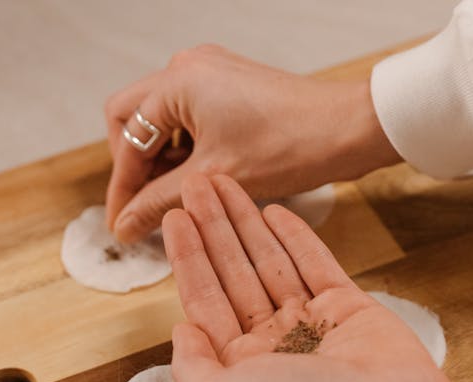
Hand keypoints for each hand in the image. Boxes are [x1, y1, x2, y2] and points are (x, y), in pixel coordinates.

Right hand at [106, 44, 399, 242]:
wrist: (349, 129)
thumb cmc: (292, 145)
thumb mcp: (215, 179)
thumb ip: (160, 200)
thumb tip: (125, 224)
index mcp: (178, 82)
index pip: (127, 138)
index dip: (122, 187)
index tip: (122, 222)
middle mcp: (190, 68)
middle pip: (134, 119)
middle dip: (137, 167)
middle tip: (144, 206)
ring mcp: (213, 72)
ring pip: (164, 119)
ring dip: (163, 159)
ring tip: (175, 196)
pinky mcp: (232, 85)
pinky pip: (192, 115)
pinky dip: (189, 148)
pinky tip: (200, 178)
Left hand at [163, 173, 459, 381]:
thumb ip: (191, 367)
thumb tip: (181, 331)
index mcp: (240, 366)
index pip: (206, 300)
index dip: (188, 256)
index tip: (174, 216)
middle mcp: (273, 343)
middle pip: (234, 273)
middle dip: (213, 228)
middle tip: (196, 183)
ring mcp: (311, 322)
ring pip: (271, 262)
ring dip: (247, 222)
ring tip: (226, 184)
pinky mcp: (347, 306)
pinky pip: (315, 262)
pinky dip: (296, 236)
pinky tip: (273, 210)